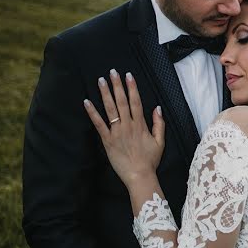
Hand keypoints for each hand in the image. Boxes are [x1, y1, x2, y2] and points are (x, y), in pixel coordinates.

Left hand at [83, 69, 163, 185]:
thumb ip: (159, 124)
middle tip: (112, 72)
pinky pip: (98, 124)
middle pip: (122, 101)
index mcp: (140, 125)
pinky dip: (92, 113)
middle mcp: (128, 125)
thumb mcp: (160, 142)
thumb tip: (157, 108)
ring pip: (110, 109)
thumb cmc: (150, 160)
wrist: (140, 175)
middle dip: (117, 85)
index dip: (132, 87)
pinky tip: (86, 102)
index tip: (128, 75)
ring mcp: (116, 132)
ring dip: (105, 94)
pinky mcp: (107, 140)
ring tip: (101, 81)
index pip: (136, 101)